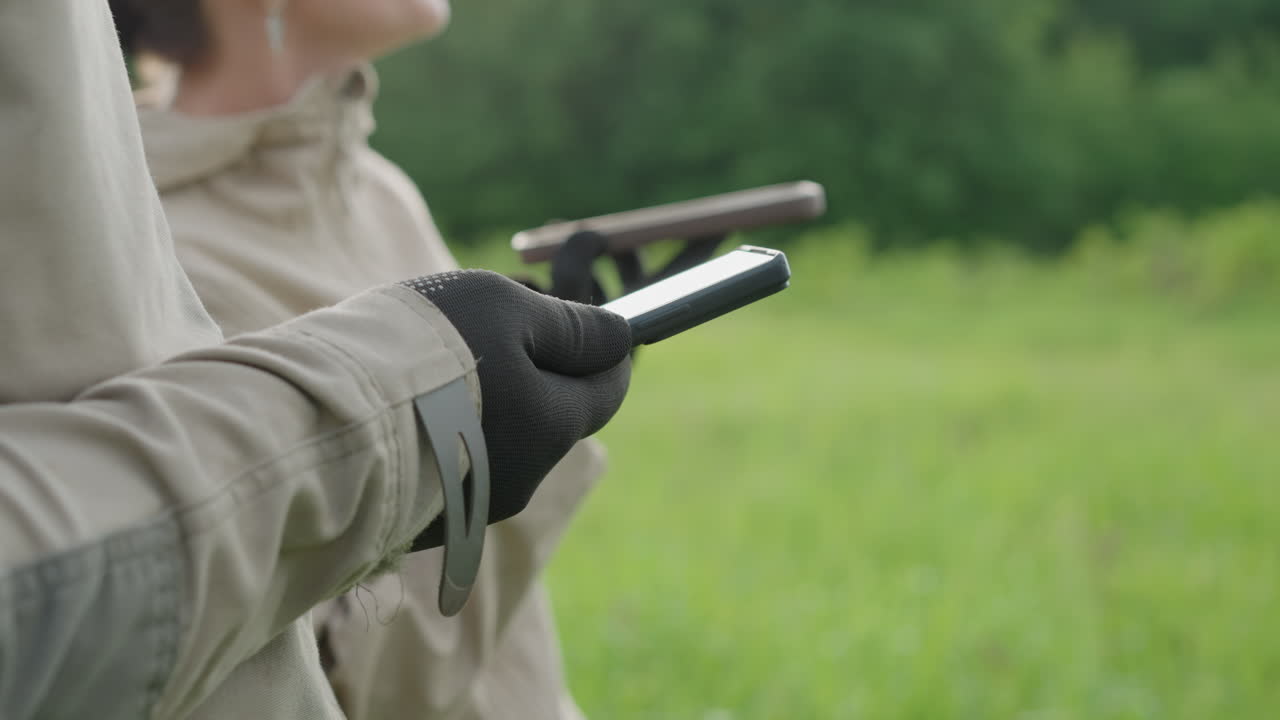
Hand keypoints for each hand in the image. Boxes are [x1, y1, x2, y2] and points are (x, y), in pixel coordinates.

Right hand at [401, 270, 632, 528]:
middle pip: (553, 416)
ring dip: (489, 403)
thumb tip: (620, 337)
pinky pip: (457, 466)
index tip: (584, 323)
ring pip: (503, 441)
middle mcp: (526, 477)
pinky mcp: (428, 520)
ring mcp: (475, 505)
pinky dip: (447, 433)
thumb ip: (572, 325)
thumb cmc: (427, 350)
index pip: (610, 388)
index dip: (602, 350)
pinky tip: (409, 406)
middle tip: (494, 333)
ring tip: (437, 367)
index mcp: (556, 426)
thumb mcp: (508, 309)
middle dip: (538, 374)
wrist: (325, 423)